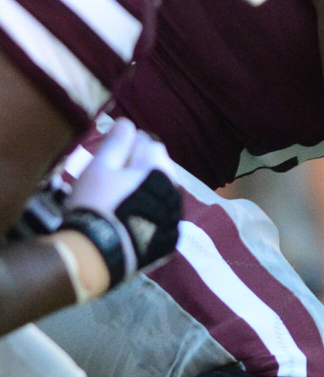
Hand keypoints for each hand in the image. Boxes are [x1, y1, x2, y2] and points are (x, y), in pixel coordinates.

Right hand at [61, 118, 182, 286]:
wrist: (98, 254)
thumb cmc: (96, 204)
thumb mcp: (99, 167)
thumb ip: (117, 142)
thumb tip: (127, 122)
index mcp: (160, 167)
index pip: (148, 142)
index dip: (127, 144)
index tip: (110, 154)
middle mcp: (174, 187)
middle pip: (158, 166)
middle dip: (139, 165)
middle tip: (113, 176)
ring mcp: (175, 214)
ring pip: (162, 189)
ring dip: (147, 187)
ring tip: (121, 195)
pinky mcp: (170, 236)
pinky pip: (163, 214)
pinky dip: (151, 210)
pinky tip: (132, 216)